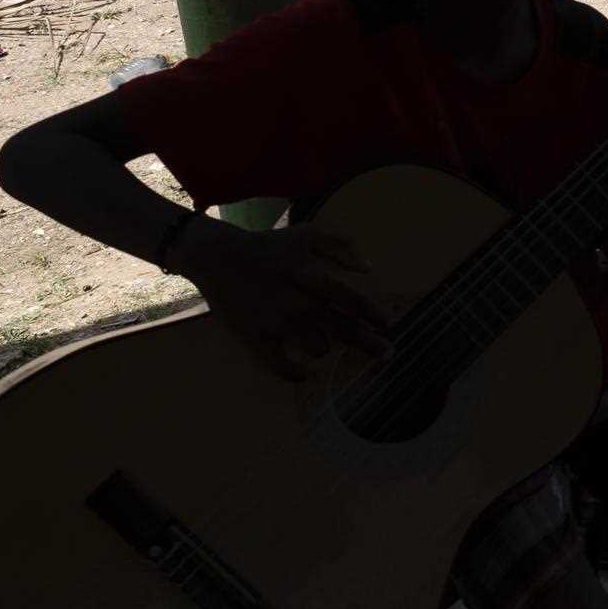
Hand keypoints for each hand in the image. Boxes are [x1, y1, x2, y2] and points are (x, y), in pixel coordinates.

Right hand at [173, 221, 392, 382]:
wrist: (218, 258)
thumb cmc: (269, 246)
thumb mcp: (307, 234)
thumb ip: (342, 245)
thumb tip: (368, 268)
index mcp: (312, 277)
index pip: (353, 300)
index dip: (375, 314)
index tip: (389, 324)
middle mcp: (297, 303)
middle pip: (344, 330)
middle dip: (370, 345)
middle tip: (387, 354)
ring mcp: (276, 324)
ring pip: (318, 349)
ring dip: (325, 346)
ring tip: (322, 338)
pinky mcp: (256, 340)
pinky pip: (282, 368)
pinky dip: (296, 374)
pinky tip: (304, 373)